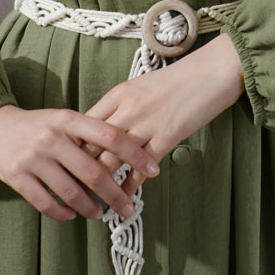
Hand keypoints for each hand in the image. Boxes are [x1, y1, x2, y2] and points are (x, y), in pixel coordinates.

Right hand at [0, 104, 159, 221]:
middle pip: (93, 170)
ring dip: (90, 207)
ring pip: (71, 191)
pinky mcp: (16, 176)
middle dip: (116, 194)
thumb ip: (86, 134)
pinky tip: (71, 215)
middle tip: (128, 209)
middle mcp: (52, 137)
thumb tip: (120, 158)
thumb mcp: (61, 119)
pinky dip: (62, 212)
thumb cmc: (34, 125)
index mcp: (68, 119)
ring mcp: (34, 157)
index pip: (110, 135)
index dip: (135, 154)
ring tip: (100, 214)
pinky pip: (45, 202)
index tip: (154, 170)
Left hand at [85, 32, 243, 196]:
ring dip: (101, 184)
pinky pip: (141, 168)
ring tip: (92, 201)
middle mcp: (127, 109)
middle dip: (78, 169)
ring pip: (112, 160)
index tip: (64, 164)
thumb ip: (120, 107)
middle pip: (92, 145)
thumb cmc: (176, 79)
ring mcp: (146, 124)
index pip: (83, 124)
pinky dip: (130, 186)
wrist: (210, 73)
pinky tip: (124, 198)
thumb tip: (100, 130)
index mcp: (118, 94)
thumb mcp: (140, 86)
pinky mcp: (166, 137)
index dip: (72, 146)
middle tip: (70, 188)